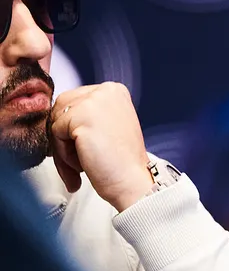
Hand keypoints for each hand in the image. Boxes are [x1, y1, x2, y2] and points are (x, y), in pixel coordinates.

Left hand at [47, 83, 152, 210]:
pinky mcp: (81, 115)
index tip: (85, 149)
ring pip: (55, 121)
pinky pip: (54, 133)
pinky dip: (63, 153)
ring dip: (63, 146)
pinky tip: (84, 161)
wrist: (132, 181)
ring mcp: (94, 100)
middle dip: (65, 138)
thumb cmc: (121, 162)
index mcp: (114, 90)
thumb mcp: (107, 126)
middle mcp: (105, 90)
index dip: (72, 130)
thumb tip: (56, 115)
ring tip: (84, 160)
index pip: (73, 103)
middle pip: (61, 110)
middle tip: (81, 160)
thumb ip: (87, 114)